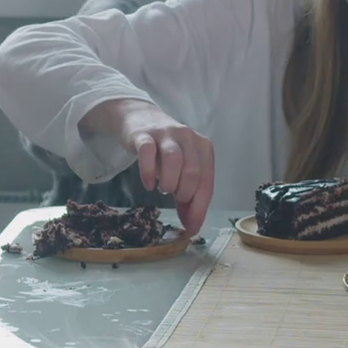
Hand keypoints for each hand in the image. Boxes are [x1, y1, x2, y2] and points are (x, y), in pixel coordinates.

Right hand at [87, 99, 214, 234]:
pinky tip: (149, 184)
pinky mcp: (144, 135)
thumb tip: (191, 225)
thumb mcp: (180, 169)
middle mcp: (188, 137)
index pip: (207, 182)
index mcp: (203, 147)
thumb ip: (187, 194)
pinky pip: (147, 153)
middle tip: (174, 199)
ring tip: (163, 190)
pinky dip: (148, 173)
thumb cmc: (165, 150)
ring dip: (169, 183)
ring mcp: (167, 134)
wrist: (140, 119)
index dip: (200, 208)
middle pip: (193, 172)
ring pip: (174, 160)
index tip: (192, 227)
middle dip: (184, 194)